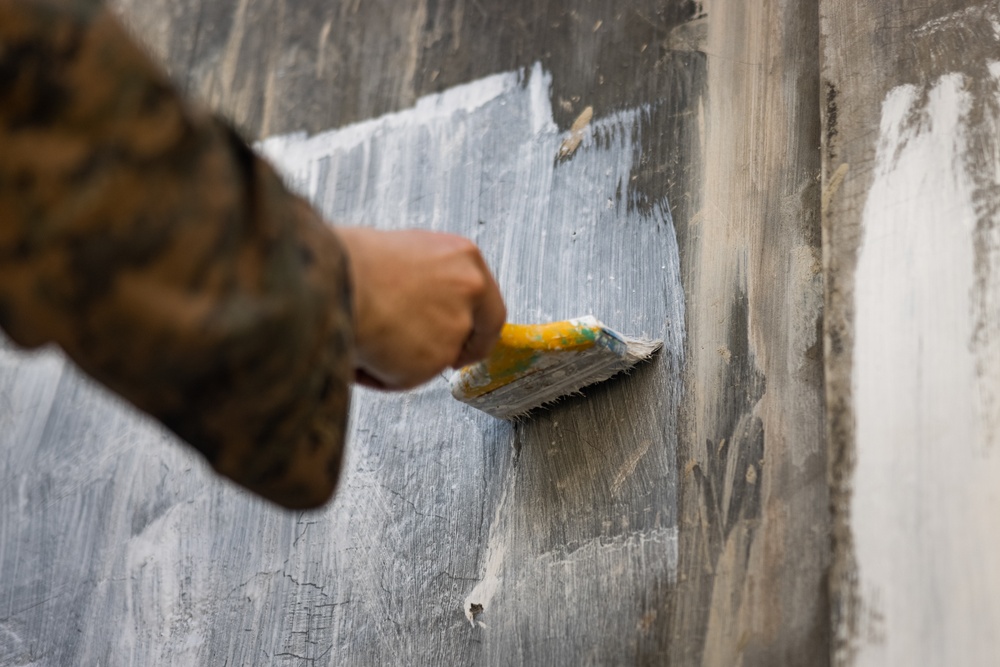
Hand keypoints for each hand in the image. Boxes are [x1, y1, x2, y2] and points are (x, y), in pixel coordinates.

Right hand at [335, 227, 505, 389]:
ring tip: (364, 335)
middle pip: (473, 336)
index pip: (490, 305)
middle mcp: (469, 290)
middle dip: (449, 351)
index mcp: (464, 258)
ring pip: (431, 359)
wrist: (331, 280)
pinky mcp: (432, 361)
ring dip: (400, 358)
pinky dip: (380, 374)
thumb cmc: (352, 261)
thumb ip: (429, 280)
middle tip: (418, 354)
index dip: (477, 329)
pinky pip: (403, 378)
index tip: (468, 340)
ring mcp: (454, 328)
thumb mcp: (405, 253)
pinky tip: (358, 349)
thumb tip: (421, 302)